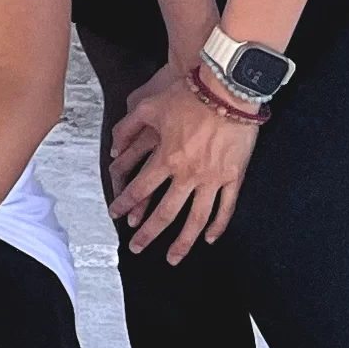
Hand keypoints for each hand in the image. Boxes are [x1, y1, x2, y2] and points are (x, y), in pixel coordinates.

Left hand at [108, 71, 261, 263]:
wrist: (227, 89)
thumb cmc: (188, 95)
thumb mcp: (149, 106)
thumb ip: (128, 128)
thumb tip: (114, 149)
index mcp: (165, 158)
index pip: (140, 189)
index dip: (124, 204)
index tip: (116, 215)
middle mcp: (188, 174)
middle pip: (165, 212)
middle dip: (149, 234)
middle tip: (137, 248)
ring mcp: (213, 178)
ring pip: (196, 219)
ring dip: (183, 242)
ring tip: (173, 258)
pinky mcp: (234, 176)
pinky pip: (226, 208)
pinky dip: (217, 226)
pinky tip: (209, 239)